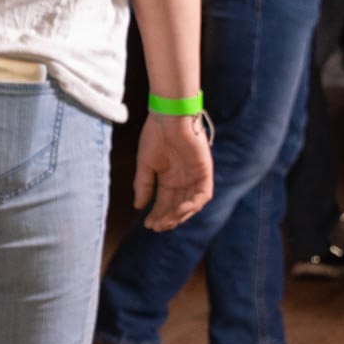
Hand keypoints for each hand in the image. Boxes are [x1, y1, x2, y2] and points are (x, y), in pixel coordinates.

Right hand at [135, 114, 215, 229]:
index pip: (164, 203)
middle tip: (157, 226)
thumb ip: (143, 186)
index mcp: (169, 178)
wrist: (169, 117)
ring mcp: (195, 176)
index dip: (157, 215)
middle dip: (168, 219)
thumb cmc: (155, 136)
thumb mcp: (145, 164)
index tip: (147, 224)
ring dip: (180, 215)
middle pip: (178, 206)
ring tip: (166, 221)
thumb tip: (138, 206)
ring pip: (191, 204)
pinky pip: (203, 195)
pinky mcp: (205, 172)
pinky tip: (180, 210)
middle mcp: (183, 180)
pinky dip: (193, 205)